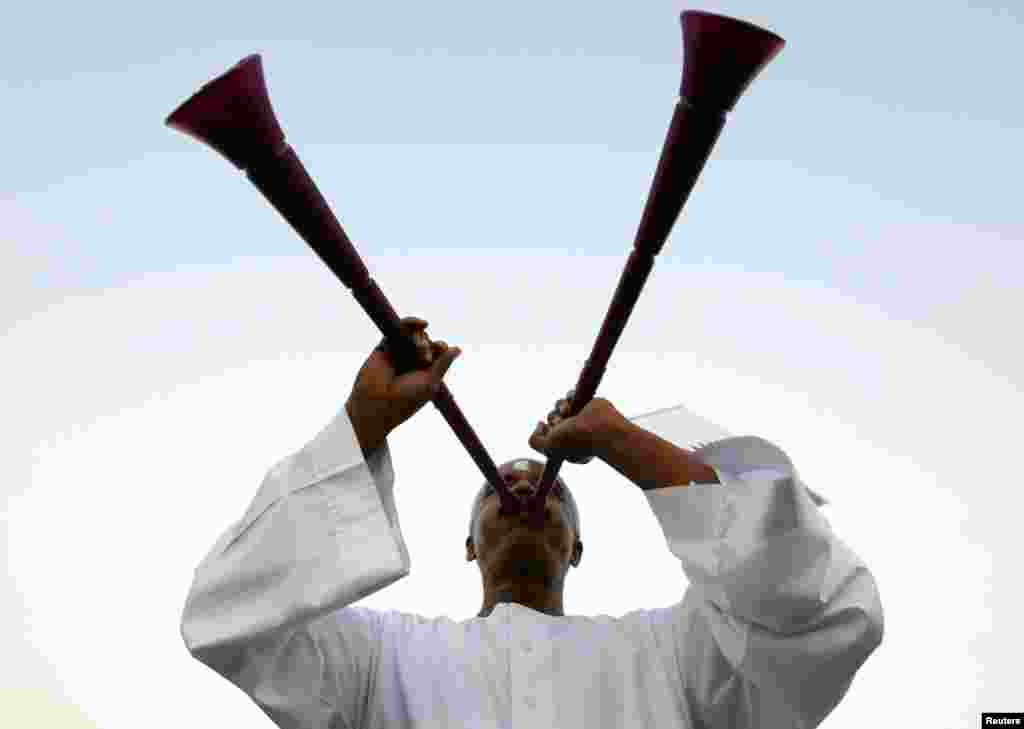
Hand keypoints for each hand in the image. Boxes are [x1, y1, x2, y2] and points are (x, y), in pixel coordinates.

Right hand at [346, 317, 461, 453]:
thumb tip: (458, 348)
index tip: (440, 349)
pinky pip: (400, 328)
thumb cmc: (406, 398)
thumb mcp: (430, 382)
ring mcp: (399, 353)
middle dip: (428, 345)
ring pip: (415, 335)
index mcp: (425, 372)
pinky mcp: (386, 346)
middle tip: (423, 359)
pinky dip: (411, 322)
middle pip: (428, 341)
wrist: (376, 403)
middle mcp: (412, 362)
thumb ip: (443, 363)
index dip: (440, 347)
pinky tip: (423, 323)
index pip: (438, 352)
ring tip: (418, 348)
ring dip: (420, 338)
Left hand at [528, 390, 629, 464]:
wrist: (601, 428)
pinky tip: (576, 403)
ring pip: (559, 405)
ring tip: (568, 412)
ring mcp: (580, 417)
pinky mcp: (586, 403)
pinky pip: (570, 395)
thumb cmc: (577, 441)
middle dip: (554, 417)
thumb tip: (540, 424)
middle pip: (552, 417)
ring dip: (560, 406)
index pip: (548, 433)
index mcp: (566, 444)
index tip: (552, 432)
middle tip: (562, 422)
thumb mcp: (549, 447)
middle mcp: (573, 431)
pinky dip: (570, 396)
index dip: (547, 430)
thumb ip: (535, 440)